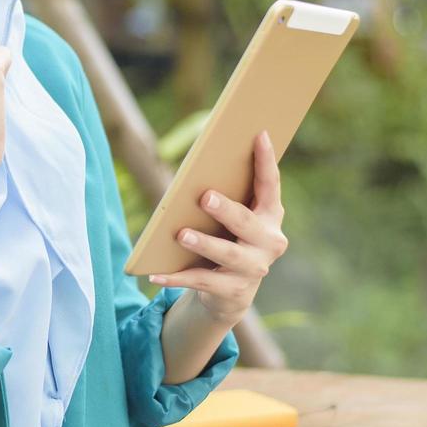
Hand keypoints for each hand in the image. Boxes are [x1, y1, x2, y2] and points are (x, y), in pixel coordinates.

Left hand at [148, 130, 288, 325]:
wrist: (234, 291)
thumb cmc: (230, 238)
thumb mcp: (234, 218)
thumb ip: (228, 196)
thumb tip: (196, 171)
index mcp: (270, 215)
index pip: (270, 184)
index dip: (266, 160)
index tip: (259, 135)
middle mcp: (269, 242)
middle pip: (245, 222)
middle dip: (225, 210)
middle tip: (205, 197)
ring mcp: (254, 268)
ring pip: (227, 254)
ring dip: (204, 244)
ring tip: (181, 234)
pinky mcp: (234, 291)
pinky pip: (202, 282)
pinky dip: (176, 278)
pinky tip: (155, 274)